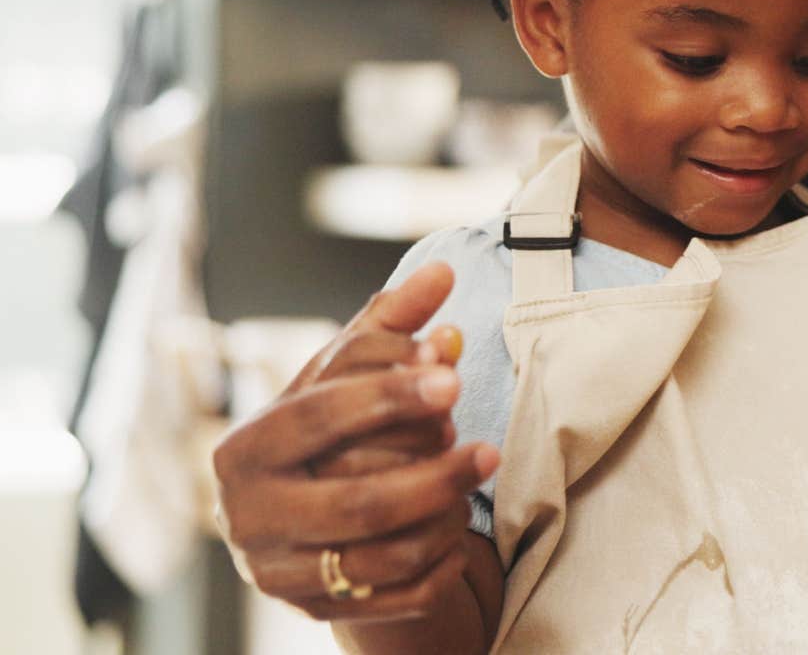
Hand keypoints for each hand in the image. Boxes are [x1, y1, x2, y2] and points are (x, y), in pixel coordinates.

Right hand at [212, 265, 499, 620]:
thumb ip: (389, 325)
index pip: (318, 417)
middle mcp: (248, 515)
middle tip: (486, 448)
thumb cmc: (325, 428)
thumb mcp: (345, 374)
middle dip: (433, 472)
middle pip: (357, 500)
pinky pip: (394, 597)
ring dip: (444, 519)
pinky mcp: (313, 610)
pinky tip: (460, 532)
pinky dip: (438, 565)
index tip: (453, 377)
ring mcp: (278, 571)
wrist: (291, 516)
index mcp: (246, 446)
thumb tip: (441, 272)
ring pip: (379, 556)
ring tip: (476, 480)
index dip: (387, 396)